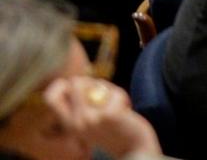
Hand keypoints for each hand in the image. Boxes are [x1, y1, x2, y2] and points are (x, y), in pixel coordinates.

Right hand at [42, 77, 161, 157]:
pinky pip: (115, 93)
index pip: (50, 97)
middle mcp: (75, 123)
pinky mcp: (108, 116)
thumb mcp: (90, 119)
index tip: (76, 84)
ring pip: (96, 84)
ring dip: (110, 89)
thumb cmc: (114, 131)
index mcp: (68, 123)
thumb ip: (82, 102)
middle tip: (104, 92)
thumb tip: (76, 79)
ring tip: (116, 102)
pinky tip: (125, 110)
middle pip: (74, 83)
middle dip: (92, 81)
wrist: (133, 150)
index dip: (60, 84)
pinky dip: (122, 97)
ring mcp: (90, 119)